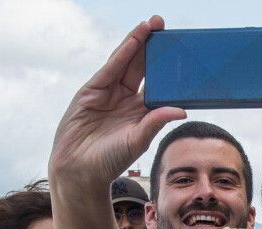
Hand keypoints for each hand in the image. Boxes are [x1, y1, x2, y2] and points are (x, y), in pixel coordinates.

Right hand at [48, 16, 185, 188]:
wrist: (79, 170)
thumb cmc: (109, 162)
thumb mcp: (137, 141)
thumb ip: (155, 122)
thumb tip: (182, 110)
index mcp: (141, 112)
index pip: (157, 84)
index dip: (167, 68)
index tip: (181, 52)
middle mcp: (126, 99)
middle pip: (142, 67)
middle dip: (152, 47)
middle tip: (164, 26)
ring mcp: (109, 93)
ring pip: (125, 63)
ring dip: (137, 43)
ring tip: (150, 25)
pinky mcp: (92, 91)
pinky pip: (110, 70)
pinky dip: (121, 55)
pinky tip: (133, 42)